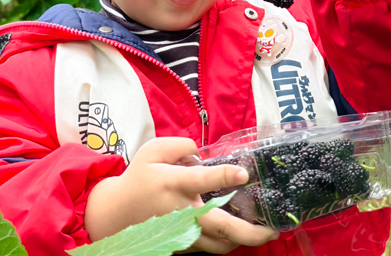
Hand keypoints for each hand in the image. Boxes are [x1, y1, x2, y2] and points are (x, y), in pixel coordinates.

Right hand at [85, 137, 278, 252]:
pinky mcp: (184, 244)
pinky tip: (242, 231)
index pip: (201, 180)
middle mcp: (181, 210)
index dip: (224, 176)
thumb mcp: (153, 149)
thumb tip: (203, 153)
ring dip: (244, 240)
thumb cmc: (140, 176)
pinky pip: (211, 247)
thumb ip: (181, 145)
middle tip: (273, 229)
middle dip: (249, 232)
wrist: (117, 212)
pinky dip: (229, 242)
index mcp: (174, 183)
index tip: (244, 173)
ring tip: (264, 230)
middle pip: (220, 226)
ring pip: (220, 244)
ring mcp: (183, 232)